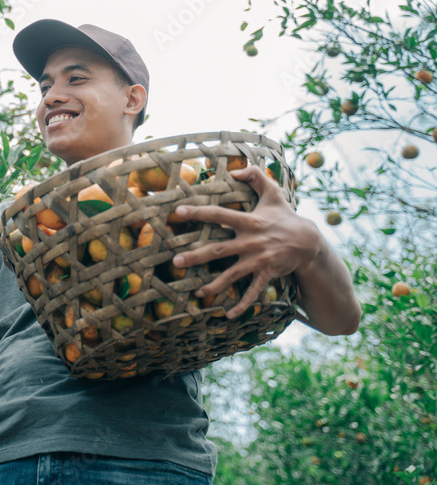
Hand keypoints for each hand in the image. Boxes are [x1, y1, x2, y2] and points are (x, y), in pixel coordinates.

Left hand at [171, 166, 321, 318]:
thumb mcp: (273, 193)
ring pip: (232, 275)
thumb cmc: (285, 216)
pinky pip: (252, 292)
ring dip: (214, 286)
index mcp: (249, 222)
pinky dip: (242, 305)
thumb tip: (237, 169)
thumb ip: (256, 176)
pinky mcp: (267, 275)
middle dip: (196, 257)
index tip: (178, 211)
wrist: (309, 242)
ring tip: (196, 292)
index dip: (199, 212)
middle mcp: (251, 242)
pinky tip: (227, 315)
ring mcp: (258, 260)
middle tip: (175, 261)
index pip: (219, 215)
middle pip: (218, 251)